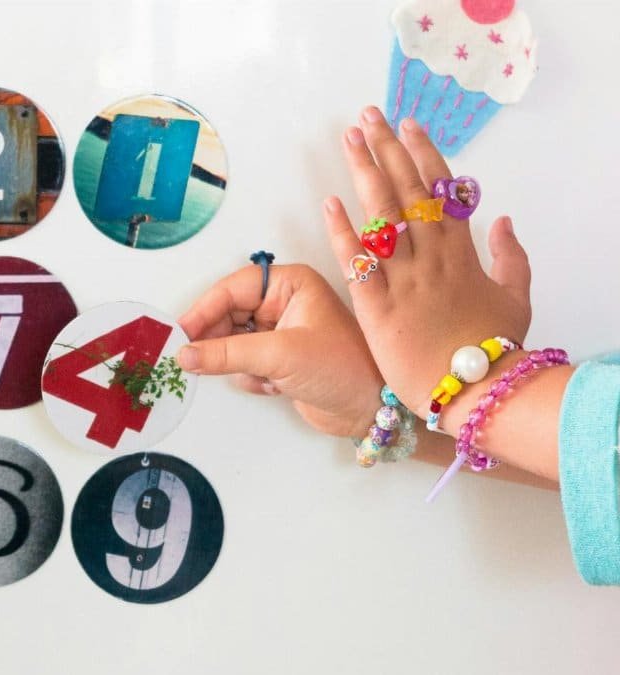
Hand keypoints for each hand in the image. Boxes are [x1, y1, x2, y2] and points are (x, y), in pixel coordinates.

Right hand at [176, 262, 382, 437]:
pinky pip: (242, 362)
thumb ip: (227, 353)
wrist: (370, 411)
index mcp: (291, 284)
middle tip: (194, 358)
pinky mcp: (278, 359)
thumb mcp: (280, 356)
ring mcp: (280, 331)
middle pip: (228, 313)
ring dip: (237, 362)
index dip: (205, 308)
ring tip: (256, 375)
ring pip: (232, 340)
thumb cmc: (341, 369)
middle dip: (218, 339)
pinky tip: (273, 386)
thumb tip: (184, 354)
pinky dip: (250, 377)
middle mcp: (284, 302)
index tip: (181, 331)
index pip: (233, 288)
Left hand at [323, 106, 532, 427]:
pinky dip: (343, 231)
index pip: (441, 191)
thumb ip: (512, 257)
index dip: (423, 154)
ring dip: (363, 173)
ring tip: (348, 140)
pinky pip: (357, 262)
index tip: (408, 125)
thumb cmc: (495, 349)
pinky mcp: (378, 307)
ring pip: (383, 215)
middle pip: (407, 191)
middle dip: (387, 149)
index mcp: (463, 254)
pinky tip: (329, 203)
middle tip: (367, 117)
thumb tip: (505, 221)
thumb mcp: (516, 298)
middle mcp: (433, 258)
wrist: (478, 390)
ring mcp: (405, 279)